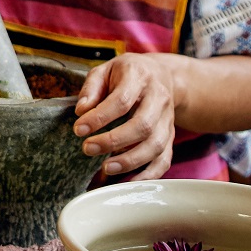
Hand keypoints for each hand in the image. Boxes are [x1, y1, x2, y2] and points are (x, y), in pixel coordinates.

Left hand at [73, 53, 178, 179]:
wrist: (161, 76)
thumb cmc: (126, 74)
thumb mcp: (106, 69)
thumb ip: (92, 88)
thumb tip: (81, 110)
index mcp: (139, 77)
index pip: (121, 101)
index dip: (100, 117)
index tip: (79, 129)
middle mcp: (159, 99)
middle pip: (143, 126)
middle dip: (114, 141)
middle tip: (88, 149)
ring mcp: (168, 120)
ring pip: (156, 145)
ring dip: (131, 160)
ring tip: (106, 168)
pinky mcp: (170, 137)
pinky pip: (164, 160)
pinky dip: (148, 174)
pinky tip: (128, 181)